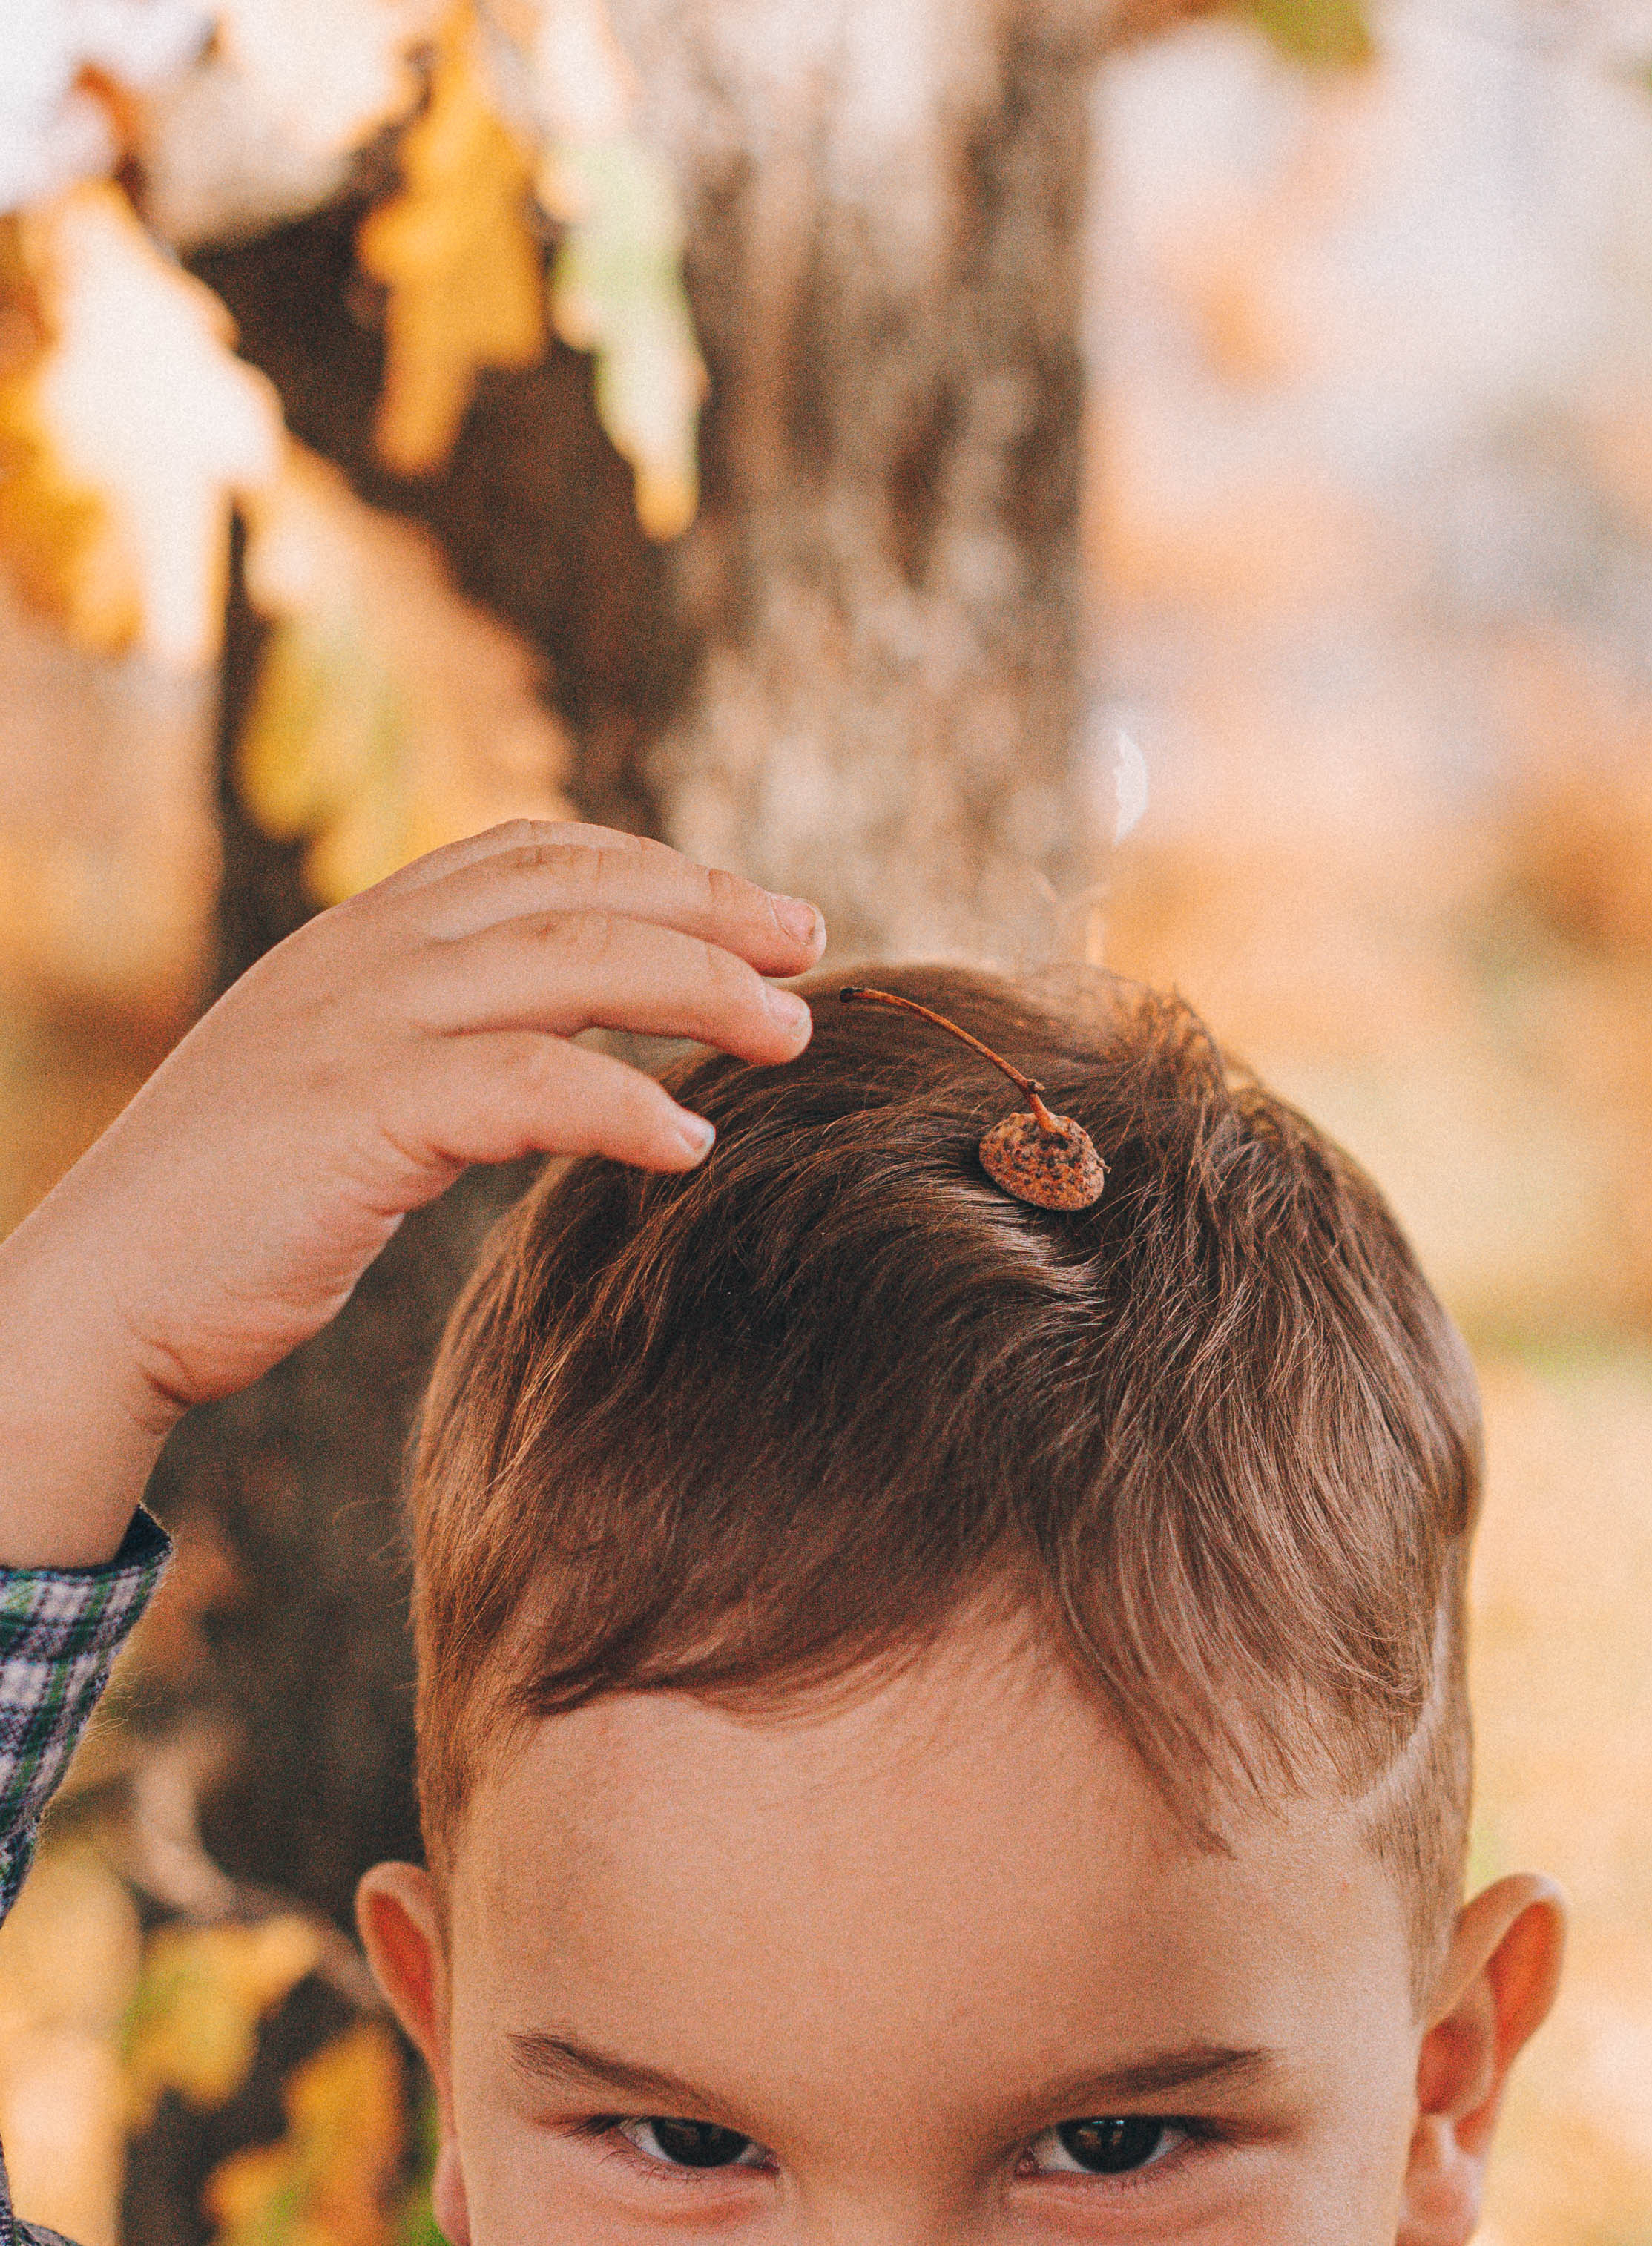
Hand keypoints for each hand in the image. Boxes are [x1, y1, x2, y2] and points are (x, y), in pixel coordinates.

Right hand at [0, 821, 824, 1563]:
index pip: (533, 853)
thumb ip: (439, 1044)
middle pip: (576, 889)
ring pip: (570, 963)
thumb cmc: (234, 1212)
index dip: (659, 867)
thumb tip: (565, 1050)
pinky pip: (526, 1086)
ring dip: (699, 990)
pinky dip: (622, 1107)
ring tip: (791, 1034)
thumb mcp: (342, 1087)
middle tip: (810, 945)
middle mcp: (365, 955)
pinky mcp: (358, 1115)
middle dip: (711, 907)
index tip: (754, 911)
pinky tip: (689, 1144)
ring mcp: (358, 1026)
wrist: (98, 1299)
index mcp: (362, 937)